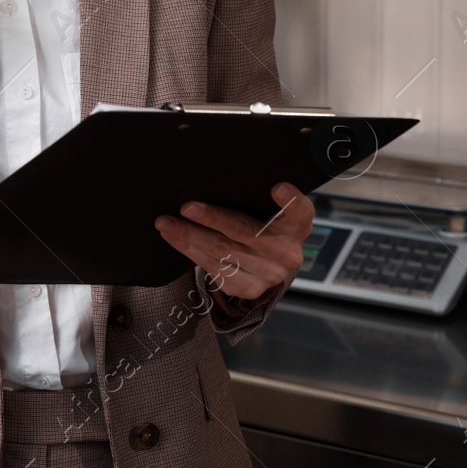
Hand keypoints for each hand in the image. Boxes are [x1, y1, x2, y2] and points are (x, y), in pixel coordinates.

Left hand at [154, 183, 313, 300]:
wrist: (268, 263)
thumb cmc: (262, 225)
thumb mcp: (268, 211)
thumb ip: (255, 198)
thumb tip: (212, 179)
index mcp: (296, 226)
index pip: (300, 211)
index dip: (290, 200)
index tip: (277, 187)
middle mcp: (286, 252)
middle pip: (245, 231)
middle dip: (212, 218)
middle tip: (186, 207)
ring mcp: (268, 274)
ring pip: (223, 251)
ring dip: (189, 235)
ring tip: (166, 222)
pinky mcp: (248, 288)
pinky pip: (213, 267)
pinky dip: (189, 250)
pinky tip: (174, 237)